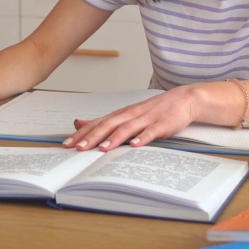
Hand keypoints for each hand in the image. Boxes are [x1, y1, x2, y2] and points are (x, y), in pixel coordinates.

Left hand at [64, 86, 198, 150]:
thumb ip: (103, 121)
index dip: (81, 134)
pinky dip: (142, 138)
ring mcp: (146, 119)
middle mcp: (130, 115)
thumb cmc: (152, 110)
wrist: (181, 100)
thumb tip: (78, 123)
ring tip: (102, 148)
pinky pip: (151, 132)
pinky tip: (135, 145)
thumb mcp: (125, 114)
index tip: (67, 144)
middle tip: (79, 148)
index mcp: (120, 115)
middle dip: (93, 137)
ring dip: (114, 138)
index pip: (97, 124)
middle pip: (108, 125)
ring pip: (127, 128)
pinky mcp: (161, 124)